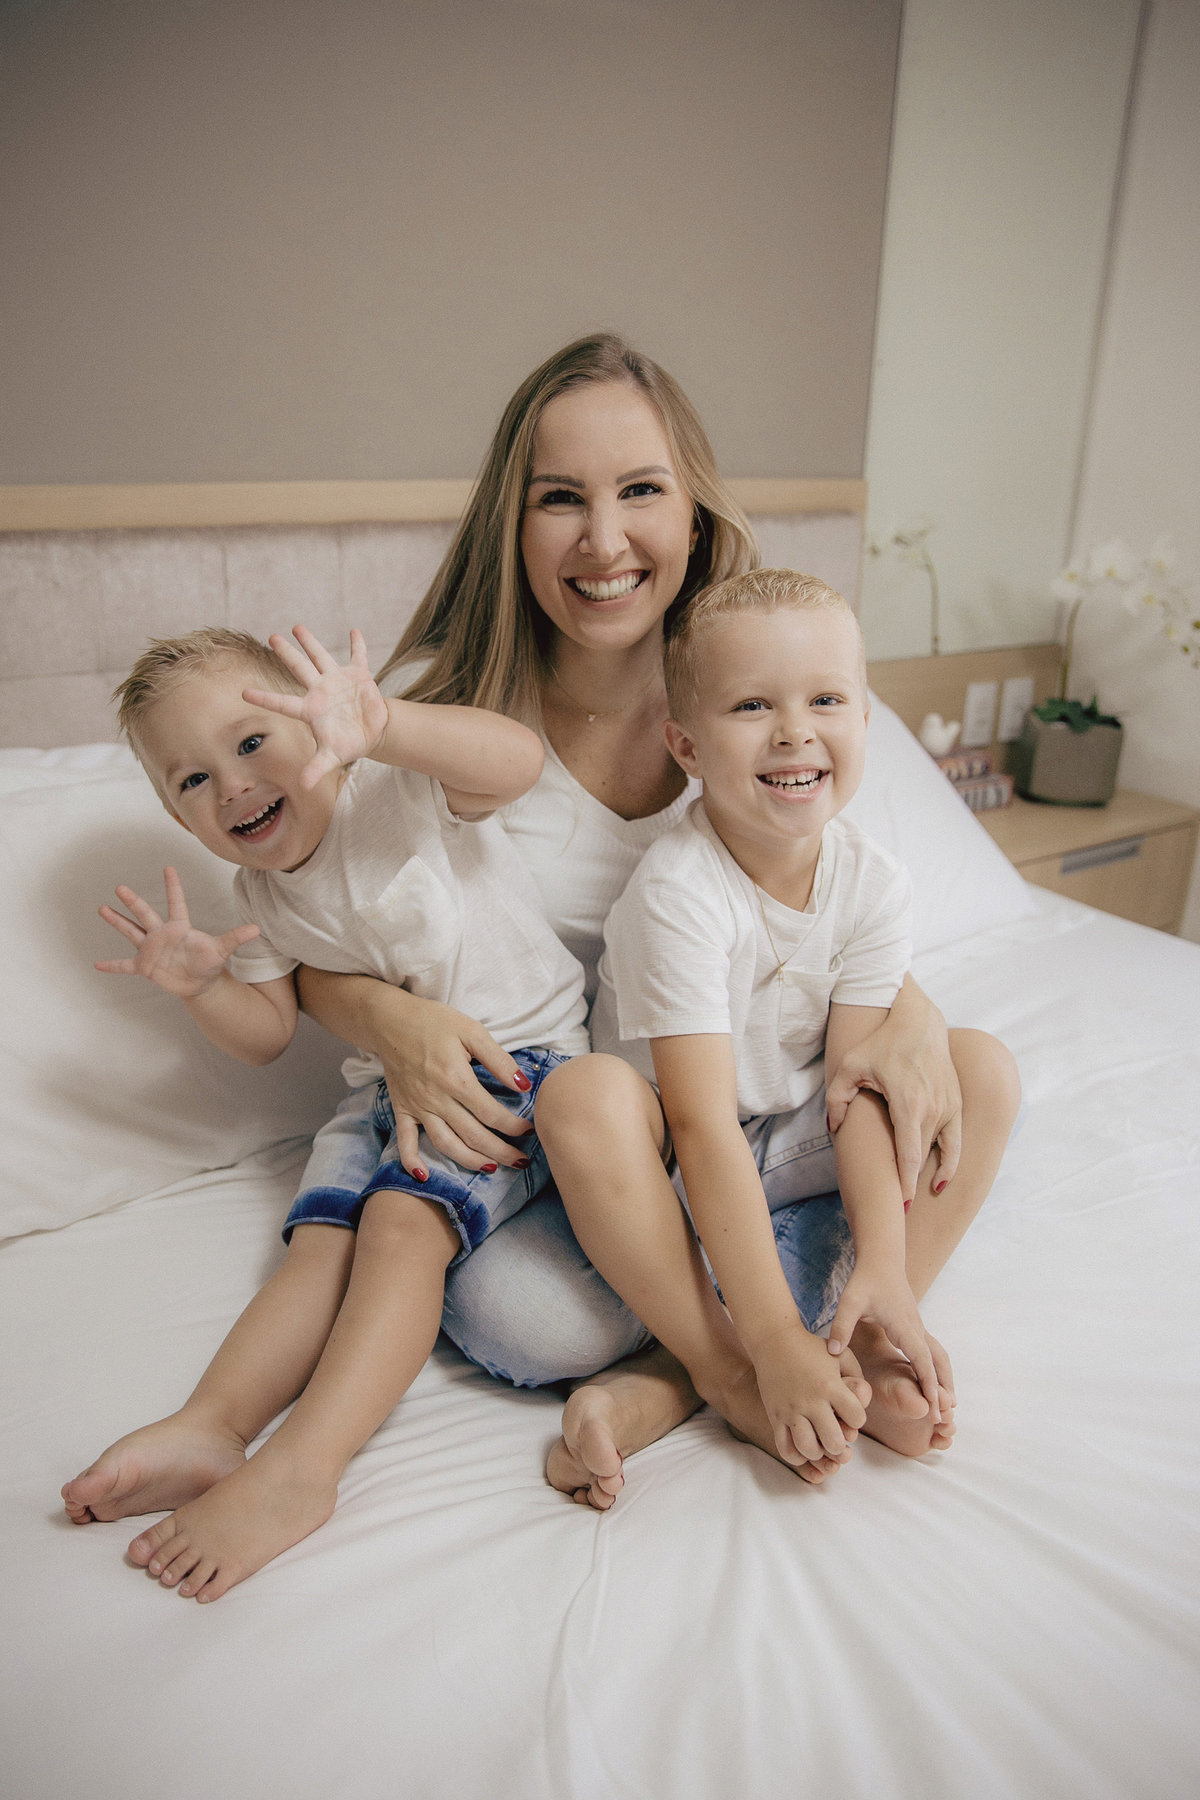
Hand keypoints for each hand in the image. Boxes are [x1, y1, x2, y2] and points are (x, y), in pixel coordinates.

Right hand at [96, 867, 258, 997]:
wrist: (199, 982)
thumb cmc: (210, 962)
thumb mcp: (222, 950)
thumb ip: (235, 938)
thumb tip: (256, 929)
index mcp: (180, 927)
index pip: (177, 903)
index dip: (174, 886)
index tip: (169, 867)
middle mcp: (162, 934)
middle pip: (145, 914)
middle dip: (133, 902)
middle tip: (120, 887)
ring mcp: (151, 949)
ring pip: (131, 932)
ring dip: (117, 922)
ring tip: (102, 909)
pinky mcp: (145, 966)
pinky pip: (125, 965)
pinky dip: (112, 966)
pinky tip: (97, 964)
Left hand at [244, 626, 389, 791]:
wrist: (370, 733)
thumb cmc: (347, 744)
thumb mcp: (332, 757)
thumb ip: (316, 768)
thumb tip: (304, 786)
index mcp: (310, 709)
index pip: (283, 703)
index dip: (264, 698)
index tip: (243, 693)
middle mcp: (320, 690)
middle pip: (299, 669)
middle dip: (287, 653)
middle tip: (272, 637)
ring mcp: (338, 680)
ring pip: (321, 657)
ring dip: (311, 642)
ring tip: (297, 627)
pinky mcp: (359, 675)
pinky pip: (358, 656)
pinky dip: (358, 645)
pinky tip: (353, 631)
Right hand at [297, 972, 535, 1176]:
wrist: (389, 1019)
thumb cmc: (434, 1022)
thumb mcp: (472, 1032)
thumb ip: (498, 1060)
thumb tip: (523, 1085)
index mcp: (456, 1080)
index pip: (492, 1114)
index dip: (514, 1127)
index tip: (529, 1131)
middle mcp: (437, 1099)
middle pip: (473, 1135)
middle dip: (500, 1152)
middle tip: (521, 1161)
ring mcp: (417, 1107)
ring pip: (445, 1144)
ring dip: (469, 1161)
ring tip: (491, 1168)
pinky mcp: (401, 1108)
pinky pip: (405, 1140)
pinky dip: (411, 1161)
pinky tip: (424, 1176)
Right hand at [752, 1317, 869, 1466]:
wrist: (774, 1340)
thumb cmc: (811, 1347)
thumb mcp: (840, 1354)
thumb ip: (858, 1376)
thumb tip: (865, 1400)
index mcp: (830, 1386)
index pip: (856, 1418)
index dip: (857, 1419)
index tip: (851, 1414)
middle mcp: (810, 1401)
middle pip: (833, 1441)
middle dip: (840, 1445)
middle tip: (837, 1438)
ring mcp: (790, 1410)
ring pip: (808, 1449)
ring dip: (818, 1453)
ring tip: (820, 1444)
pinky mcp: (774, 1415)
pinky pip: (784, 1447)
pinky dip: (796, 1456)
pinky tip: (802, 1449)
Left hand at [825, 983, 961, 1204]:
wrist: (919, 1022)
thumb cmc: (882, 1044)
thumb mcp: (850, 1065)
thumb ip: (837, 1099)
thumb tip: (834, 1130)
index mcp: (908, 1104)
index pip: (908, 1155)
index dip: (904, 1184)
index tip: (898, 1207)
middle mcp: (934, 1109)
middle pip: (922, 1159)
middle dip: (910, 1186)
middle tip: (897, 1213)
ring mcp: (949, 1107)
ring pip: (939, 1152)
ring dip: (927, 1176)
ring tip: (916, 1200)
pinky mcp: (957, 1104)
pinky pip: (956, 1142)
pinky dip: (951, 1163)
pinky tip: (941, 1181)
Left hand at [826, 1264, 951, 1420]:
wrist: (882, 1259)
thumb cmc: (866, 1280)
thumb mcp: (849, 1301)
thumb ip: (842, 1326)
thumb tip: (833, 1352)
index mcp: (903, 1324)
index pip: (920, 1357)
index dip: (928, 1382)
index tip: (934, 1404)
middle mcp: (916, 1327)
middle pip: (937, 1361)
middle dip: (942, 1387)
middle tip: (945, 1415)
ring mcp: (918, 1327)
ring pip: (938, 1357)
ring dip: (944, 1379)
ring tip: (947, 1405)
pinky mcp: (915, 1326)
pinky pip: (931, 1352)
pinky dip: (937, 1369)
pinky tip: (934, 1385)